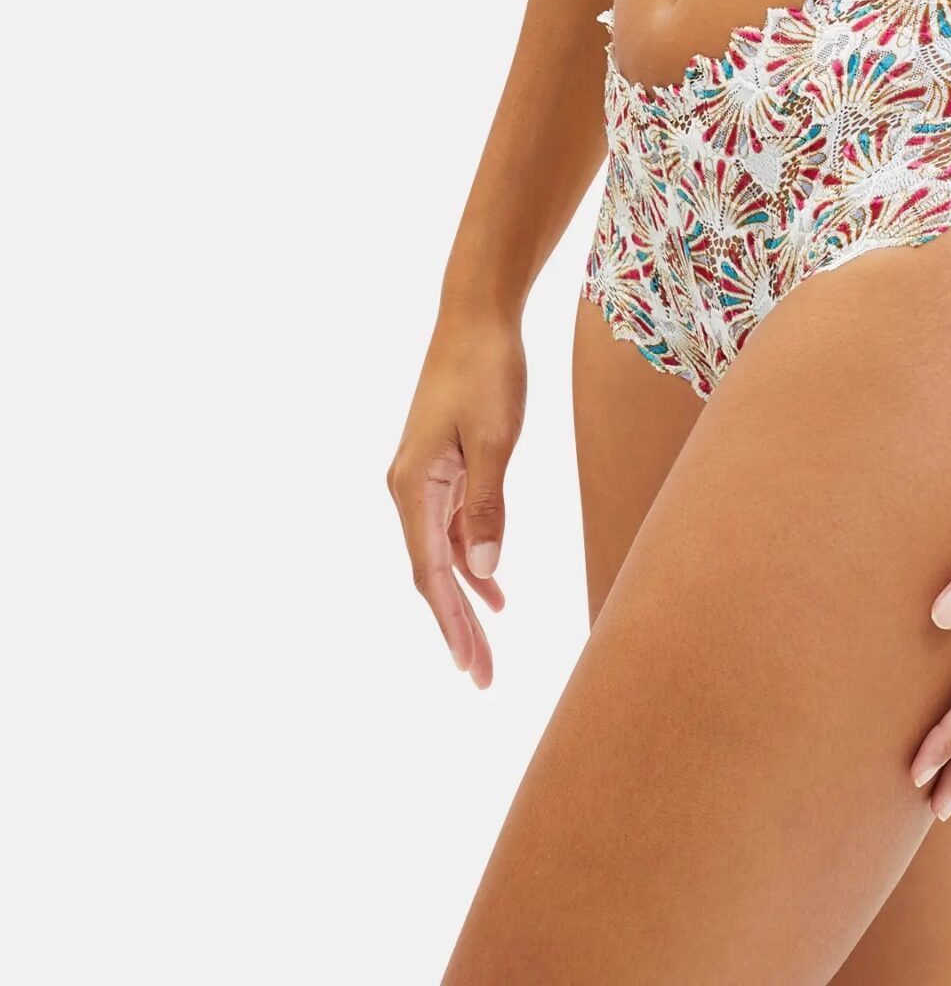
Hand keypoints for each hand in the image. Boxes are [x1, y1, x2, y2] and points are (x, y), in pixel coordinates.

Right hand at [386, 308, 526, 688]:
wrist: (478, 314)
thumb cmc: (486, 369)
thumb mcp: (497, 438)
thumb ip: (489, 505)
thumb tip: (484, 568)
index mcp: (412, 486)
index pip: (430, 573)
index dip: (451, 623)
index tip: (470, 667)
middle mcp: (410, 488)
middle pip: (433, 573)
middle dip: (457, 627)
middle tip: (482, 679)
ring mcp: (426, 477)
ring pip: (444, 554)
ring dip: (467, 599)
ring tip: (489, 648)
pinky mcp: (445, 465)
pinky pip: (455, 527)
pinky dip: (474, 558)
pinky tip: (495, 586)